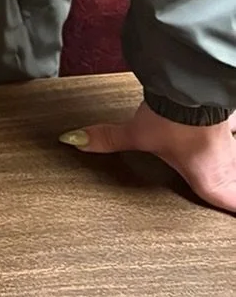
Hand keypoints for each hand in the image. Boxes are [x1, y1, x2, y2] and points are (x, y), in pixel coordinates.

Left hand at [61, 100, 235, 211]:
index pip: (231, 205)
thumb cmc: (174, 117)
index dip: (232, 208)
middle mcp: (225, 164)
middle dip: (231, 188)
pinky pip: (235, 128)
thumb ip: (108, 139)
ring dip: (232, 162)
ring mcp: (230, 140)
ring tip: (227, 164)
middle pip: (235, 183)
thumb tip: (77, 141)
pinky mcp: (228, 117)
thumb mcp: (138, 134)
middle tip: (226, 193)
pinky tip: (230, 129)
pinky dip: (231, 133)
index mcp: (208, 179)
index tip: (228, 209)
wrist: (192, 86)